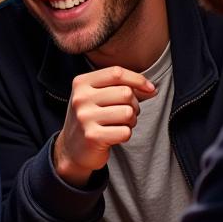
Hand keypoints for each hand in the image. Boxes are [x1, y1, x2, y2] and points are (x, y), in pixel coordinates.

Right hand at [53, 66, 155, 185]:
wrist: (71, 149)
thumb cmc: (91, 119)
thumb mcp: (99, 97)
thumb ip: (123, 88)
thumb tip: (151, 89)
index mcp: (81, 83)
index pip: (116, 73)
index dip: (138, 79)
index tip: (150, 89)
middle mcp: (80, 98)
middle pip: (126, 93)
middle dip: (134, 105)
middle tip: (126, 114)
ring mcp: (85, 117)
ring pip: (128, 112)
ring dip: (131, 121)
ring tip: (120, 124)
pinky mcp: (92, 136)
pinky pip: (125, 132)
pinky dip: (125, 135)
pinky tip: (114, 136)